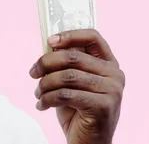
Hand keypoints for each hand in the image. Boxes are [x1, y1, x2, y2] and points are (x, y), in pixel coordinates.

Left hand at [29, 29, 124, 143]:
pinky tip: (42, 105)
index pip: (93, 37)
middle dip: (46, 63)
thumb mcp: (72, 83)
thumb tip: (48, 47)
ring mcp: (112, 91)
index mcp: (109, 65)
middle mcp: (115, 75)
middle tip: (33, 73)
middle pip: (73, 56)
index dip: (69, 35)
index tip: (50, 41)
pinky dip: (47, 99)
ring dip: (44, 84)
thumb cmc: (78, 112)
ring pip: (66, 76)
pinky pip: (65, 94)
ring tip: (38, 94)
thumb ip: (66, 65)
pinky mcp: (103, 106)